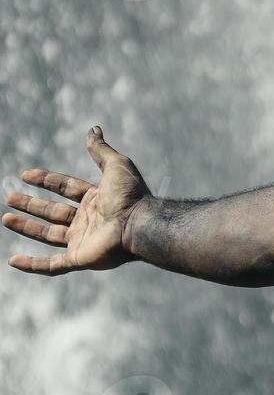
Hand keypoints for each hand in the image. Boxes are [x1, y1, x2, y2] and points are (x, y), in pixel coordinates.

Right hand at [4, 126, 153, 275]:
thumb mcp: (116, 165)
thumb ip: (101, 149)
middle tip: (9, 197)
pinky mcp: (80, 259)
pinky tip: (13, 261)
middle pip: (54, 212)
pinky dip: (32, 264)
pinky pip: (52, 265)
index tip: (26, 174)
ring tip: (6, 218)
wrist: (139, 224)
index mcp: (98, 199)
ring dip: (27, 227)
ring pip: (49, 235)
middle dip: (32, 205)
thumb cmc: (131, 195)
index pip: (67, 188)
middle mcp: (90, 220)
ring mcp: (84, 240)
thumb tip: (94, 129)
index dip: (46, 180)